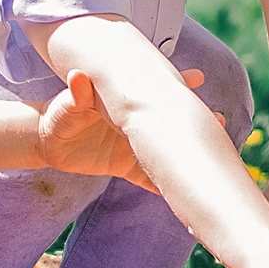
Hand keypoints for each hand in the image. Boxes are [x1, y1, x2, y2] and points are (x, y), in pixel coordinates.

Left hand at [33, 67, 207, 189]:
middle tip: (218, 120)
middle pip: (172, 120)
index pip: (156, 91)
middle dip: (196, 119)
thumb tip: (78, 76)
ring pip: (168, 150)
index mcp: (125, 103)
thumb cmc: (59, 116)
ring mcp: (136, 146)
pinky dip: (168, 185)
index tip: (198, 77)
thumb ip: (77, 95)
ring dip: (188, 151)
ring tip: (216, 152)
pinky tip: (188, 190)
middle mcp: (136, 123)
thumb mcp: (67, 106)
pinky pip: (152, 178)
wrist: (50, 144)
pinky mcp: (129, 167)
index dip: (178, 82)